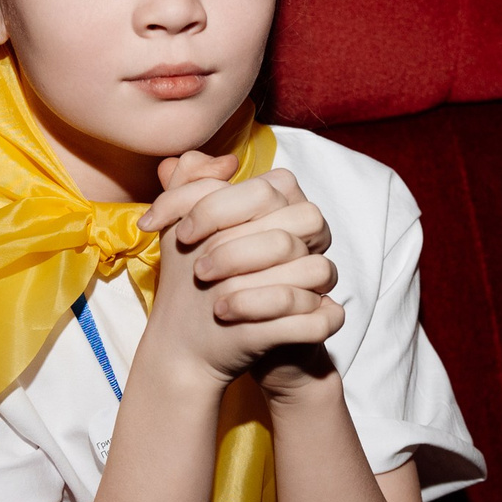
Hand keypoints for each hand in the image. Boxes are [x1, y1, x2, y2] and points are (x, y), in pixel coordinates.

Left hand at [137, 155, 342, 390]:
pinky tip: (225, 311)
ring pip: (311, 265)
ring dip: (249, 277)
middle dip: (234, 244)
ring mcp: (320, 279)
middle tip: (196, 268)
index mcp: (283, 209)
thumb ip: (185, 192)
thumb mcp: (187, 235)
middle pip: (291, 220)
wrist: (216, 340)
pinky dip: (264, 308)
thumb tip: (192, 162)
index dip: (217, 207)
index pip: (263, 188)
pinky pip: (315, 313)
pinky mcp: (322, 319)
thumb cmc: (208, 278)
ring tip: (208, 289)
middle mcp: (309, 239)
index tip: (179, 233)